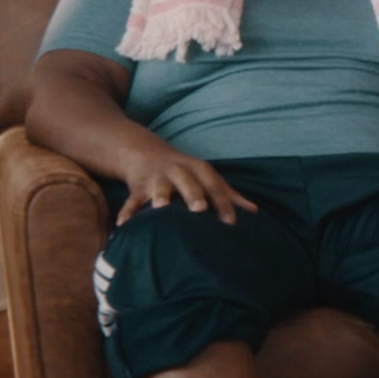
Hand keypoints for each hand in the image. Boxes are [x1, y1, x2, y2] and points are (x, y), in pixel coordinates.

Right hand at [116, 152, 259, 225]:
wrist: (145, 152)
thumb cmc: (186, 172)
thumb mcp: (207, 178)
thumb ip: (229, 195)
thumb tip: (255, 211)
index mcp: (199, 171)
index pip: (215, 187)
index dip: (224, 204)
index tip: (230, 223)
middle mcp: (179, 172)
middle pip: (188, 183)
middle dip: (193, 194)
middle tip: (200, 210)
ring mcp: (158, 178)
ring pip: (159, 188)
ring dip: (160, 198)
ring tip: (160, 210)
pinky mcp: (138, 186)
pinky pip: (132, 200)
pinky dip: (128, 212)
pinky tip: (123, 225)